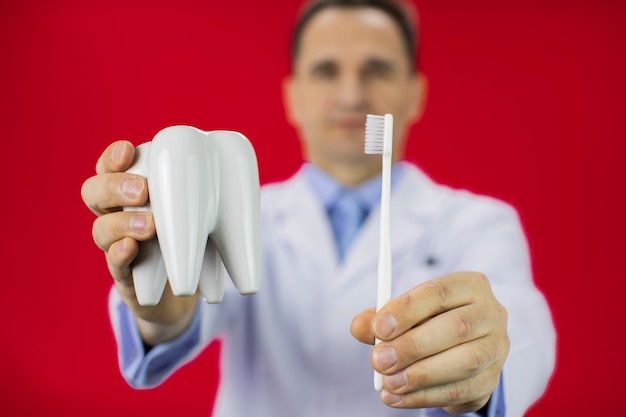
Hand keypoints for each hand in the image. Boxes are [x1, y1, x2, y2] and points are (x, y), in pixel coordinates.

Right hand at [81, 140, 197, 345]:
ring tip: (150, 226)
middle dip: (114, 187)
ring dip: (123, 224)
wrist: (183, 293)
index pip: (110, 167)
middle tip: (143, 190)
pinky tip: (131, 248)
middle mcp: (117, 214)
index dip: (112, 157)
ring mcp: (117, 245)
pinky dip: (120, 255)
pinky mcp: (125, 276)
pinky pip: (114, 264)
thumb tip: (237, 161)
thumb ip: (204, 188)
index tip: (129, 151)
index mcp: (133, 191)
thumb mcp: (198, 209)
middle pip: (94, 192)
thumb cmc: (192, 239)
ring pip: (101, 229)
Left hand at [351, 271, 508, 412]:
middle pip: (456, 327)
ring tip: (387, 382)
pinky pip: (461, 391)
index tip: (378, 328)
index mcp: (469, 285)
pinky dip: (425, 396)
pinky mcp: (491, 380)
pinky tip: (398, 397)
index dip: (407, 310)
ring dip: (420, 375)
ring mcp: (496, 348)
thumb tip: (359, 327)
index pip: (439, 292)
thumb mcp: (403, 312)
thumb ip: (379, 317)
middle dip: (412, 346)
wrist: (461, 347)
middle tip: (378, 361)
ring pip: (464, 362)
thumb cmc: (428, 321)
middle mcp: (490, 313)